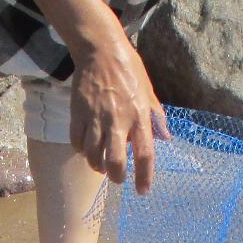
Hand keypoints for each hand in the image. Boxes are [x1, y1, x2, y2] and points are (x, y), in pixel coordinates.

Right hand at [70, 28, 169, 193]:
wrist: (100, 50)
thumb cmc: (128, 69)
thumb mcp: (149, 91)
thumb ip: (156, 116)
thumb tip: (165, 138)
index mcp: (140, 116)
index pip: (145, 154)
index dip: (144, 177)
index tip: (143, 191)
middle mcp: (118, 120)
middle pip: (114, 162)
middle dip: (116, 176)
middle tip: (117, 177)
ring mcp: (96, 118)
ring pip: (93, 156)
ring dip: (97, 165)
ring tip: (101, 163)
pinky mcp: (78, 114)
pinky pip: (77, 142)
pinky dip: (82, 150)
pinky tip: (87, 147)